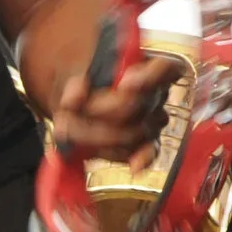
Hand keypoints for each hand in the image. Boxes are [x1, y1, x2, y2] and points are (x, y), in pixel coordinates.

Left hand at [41, 51, 183, 163]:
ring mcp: (154, 119)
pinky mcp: (148, 142)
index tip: (126, 83)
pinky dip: (141, 158)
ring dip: (96, 135)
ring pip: (132, 133)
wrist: (80, 97)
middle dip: (97, 111)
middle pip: (134, 106)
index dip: (149, 76)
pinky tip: (134, 166)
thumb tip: (73, 99)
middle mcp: (156, 92)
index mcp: (147, 64)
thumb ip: (74, 83)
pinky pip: (149, 152)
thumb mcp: (74, 71)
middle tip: (66, 110)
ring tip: (68, 129)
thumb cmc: (83, 79)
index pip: (165, 67)